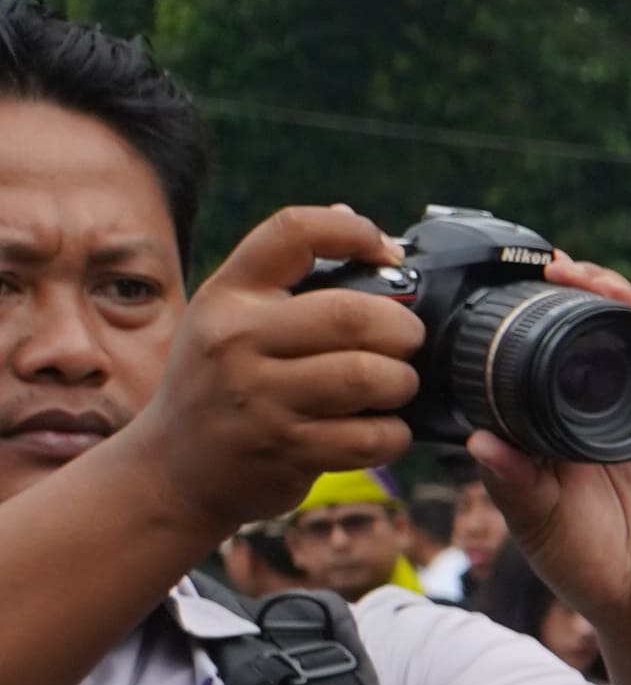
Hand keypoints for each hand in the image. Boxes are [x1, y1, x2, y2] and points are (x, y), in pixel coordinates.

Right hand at [99, 207, 415, 547]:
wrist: (171, 470)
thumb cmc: (216, 386)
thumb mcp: (226, 319)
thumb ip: (283, 276)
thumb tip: (348, 214)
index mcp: (228, 296)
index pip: (292, 232)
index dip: (353, 231)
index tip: (385, 251)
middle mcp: (236, 340)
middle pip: (353, 314)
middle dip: (402, 328)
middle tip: (405, 341)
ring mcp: (259, 398)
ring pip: (368, 376)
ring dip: (401, 382)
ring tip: (392, 385)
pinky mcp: (285, 449)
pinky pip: (369, 436)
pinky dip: (392, 434)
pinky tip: (379, 429)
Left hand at [467, 248, 630, 642]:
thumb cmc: (587, 562)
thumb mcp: (535, 520)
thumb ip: (512, 482)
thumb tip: (481, 440)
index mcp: (578, 414)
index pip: (572, 342)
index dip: (560, 306)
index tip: (532, 280)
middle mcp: (627, 404)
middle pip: (622, 326)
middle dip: (600, 290)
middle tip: (568, 272)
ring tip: (613, 291)